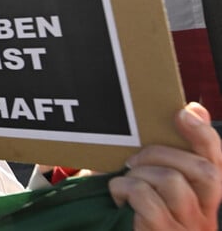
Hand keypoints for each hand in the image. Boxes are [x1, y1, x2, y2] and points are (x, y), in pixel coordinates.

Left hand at [108, 102, 221, 229]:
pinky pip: (148, 200)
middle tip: (132, 160)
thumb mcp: (147, 179)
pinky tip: (117, 197)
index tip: (183, 113)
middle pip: (205, 171)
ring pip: (173, 181)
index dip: (204, 136)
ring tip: (125, 182)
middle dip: (162, 153)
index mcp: (204, 200)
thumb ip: (167, 153)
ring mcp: (185, 228)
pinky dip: (124, 190)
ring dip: (139, 174)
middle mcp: (203, 216)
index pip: (217, 163)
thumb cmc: (129, 207)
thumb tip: (192, 110)